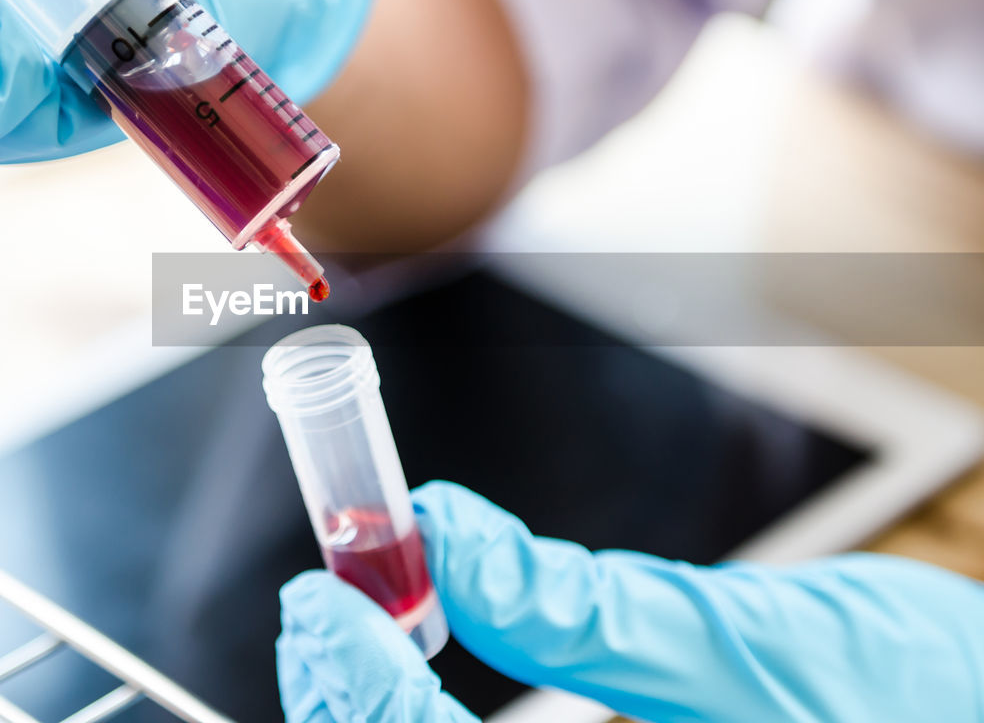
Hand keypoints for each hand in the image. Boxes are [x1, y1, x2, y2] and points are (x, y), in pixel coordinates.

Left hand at [278, 481, 983, 721]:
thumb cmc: (925, 704)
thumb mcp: (768, 641)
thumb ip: (594, 605)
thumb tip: (451, 539)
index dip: (362, 688)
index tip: (321, 598)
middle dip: (344, 709)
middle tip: (320, 611)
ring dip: (367, 722)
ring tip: (348, 634)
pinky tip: (402, 683)